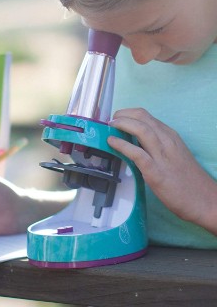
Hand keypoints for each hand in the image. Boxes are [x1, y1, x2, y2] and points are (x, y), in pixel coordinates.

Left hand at [107, 108, 216, 233]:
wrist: (205, 201)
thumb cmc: (186, 179)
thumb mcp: (172, 153)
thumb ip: (154, 145)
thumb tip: (131, 140)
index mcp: (170, 136)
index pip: (146, 116)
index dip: (128, 113)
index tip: (117, 117)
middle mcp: (167, 141)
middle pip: (142, 117)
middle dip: (122, 115)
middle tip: (110, 120)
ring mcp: (162, 156)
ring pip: (141, 130)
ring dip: (122, 124)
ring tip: (110, 126)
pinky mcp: (156, 172)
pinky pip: (137, 154)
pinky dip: (123, 145)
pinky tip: (112, 143)